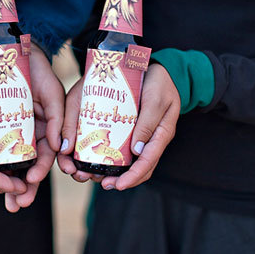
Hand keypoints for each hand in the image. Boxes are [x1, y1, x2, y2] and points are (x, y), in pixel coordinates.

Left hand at [5, 44, 64, 211]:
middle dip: (24, 187)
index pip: (46, 156)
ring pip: (13, 161)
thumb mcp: (54, 95)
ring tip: (6, 201)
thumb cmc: (41, 72)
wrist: (19, 51)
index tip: (31, 182)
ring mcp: (16, 131)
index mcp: (49, 130)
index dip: (40, 171)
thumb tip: (61, 148)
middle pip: (29, 166)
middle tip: (18, 205)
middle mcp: (33, 134)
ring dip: (9, 182)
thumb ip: (59, 120)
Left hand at [58, 63, 179, 189]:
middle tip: (100, 183)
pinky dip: (109, 157)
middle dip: (119, 179)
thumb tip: (136, 150)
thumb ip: (147, 123)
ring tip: (92, 176)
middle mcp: (152, 140)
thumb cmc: (159, 82)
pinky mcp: (131, 130)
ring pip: (129, 162)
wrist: (158, 68)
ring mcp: (142, 136)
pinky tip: (94, 160)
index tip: (118, 185)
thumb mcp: (155, 99)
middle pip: (138, 168)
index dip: (133, 176)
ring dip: (111, 172)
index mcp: (161, 134)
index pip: (148, 162)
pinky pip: (122, 149)